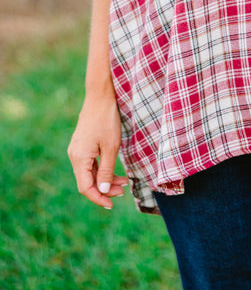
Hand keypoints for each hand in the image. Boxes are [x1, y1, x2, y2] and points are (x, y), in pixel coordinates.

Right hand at [68, 94, 127, 208]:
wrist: (100, 97)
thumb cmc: (107, 120)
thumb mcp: (111, 147)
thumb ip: (106, 171)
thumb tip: (103, 191)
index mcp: (79, 158)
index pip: (86, 187)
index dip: (98, 198)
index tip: (112, 204)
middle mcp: (75, 156)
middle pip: (88, 181)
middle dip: (105, 189)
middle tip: (123, 191)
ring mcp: (78, 150)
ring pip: (90, 173)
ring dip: (106, 179)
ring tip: (124, 182)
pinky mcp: (82, 145)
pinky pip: (91, 163)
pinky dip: (103, 169)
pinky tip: (115, 172)